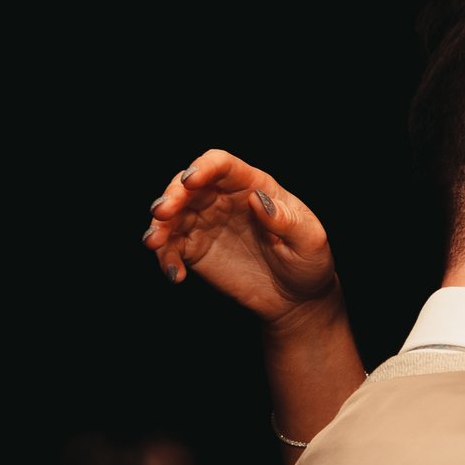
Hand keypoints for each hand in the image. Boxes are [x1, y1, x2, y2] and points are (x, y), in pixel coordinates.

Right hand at [144, 149, 339, 331]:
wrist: (297, 299)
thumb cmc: (309, 263)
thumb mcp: (310, 240)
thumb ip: (287, 220)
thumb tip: (260, 200)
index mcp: (253, 185)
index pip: (222, 165)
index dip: (204, 167)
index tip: (190, 180)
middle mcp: (223, 198)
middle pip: (188, 186)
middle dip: (171, 196)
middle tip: (162, 213)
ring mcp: (207, 222)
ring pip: (172, 214)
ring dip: (159, 226)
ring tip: (154, 244)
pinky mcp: (196, 249)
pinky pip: (172, 247)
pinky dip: (166, 257)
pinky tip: (175, 274)